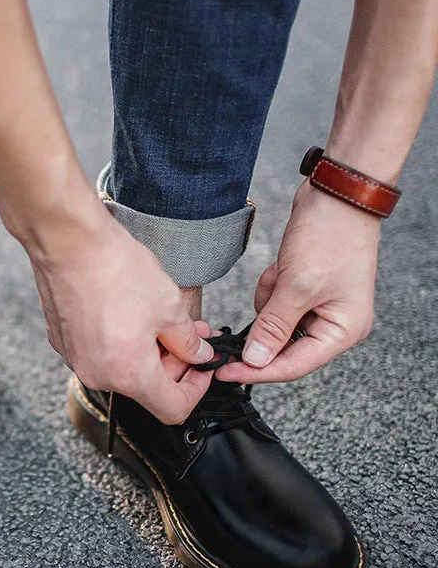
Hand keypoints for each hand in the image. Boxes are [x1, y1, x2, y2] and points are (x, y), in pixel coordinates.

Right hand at [25, 198, 214, 423]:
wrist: (69, 242)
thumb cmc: (116, 270)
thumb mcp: (170, 306)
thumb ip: (188, 341)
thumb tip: (197, 355)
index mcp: (129, 375)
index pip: (172, 409)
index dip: (195, 390)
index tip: (202, 369)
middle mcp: (98, 375)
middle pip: (145, 388)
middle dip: (172, 365)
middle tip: (190, 336)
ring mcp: (75, 359)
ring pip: (121, 369)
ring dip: (146, 352)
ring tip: (161, 319)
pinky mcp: (62, 340)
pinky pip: (98, 352)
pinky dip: (118, 341)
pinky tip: (128, 312)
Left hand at [217, 181, 379, 383]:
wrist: (336, 194)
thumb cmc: (330, 237)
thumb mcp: (297, 287)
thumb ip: (274, 328)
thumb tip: (255, 360)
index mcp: (343, 331)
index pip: (293, 366)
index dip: (257, 372)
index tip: (224, 372)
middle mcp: (335, 324)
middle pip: (283, 347)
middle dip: (265, 323)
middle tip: (250, 308)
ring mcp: (320, 307)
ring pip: (274, 322)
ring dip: (269, 299)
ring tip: (281, 273)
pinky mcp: (304, 290)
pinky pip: (275, 302)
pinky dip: (271, 286)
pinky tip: (281, 267)